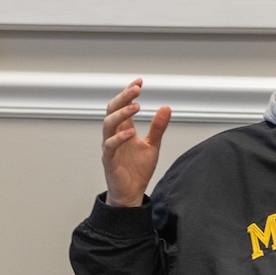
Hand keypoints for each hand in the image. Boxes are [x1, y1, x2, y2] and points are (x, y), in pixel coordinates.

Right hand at [102, 79, 170, 207]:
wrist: (131, 193)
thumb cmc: (138, 170)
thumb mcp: (153, 145)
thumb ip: (158, 127)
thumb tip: (166, 107)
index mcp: (124, 129)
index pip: (123, 106)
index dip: (129, 93)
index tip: (139, 81)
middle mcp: (115, 135)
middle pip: (112, 110)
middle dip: (123, 98)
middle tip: (136, 89)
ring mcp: (110, 146)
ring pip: (108, 124)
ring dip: (122, 113)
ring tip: (136, 106)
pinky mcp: (109, 160)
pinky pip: (110, 146)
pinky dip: (120, 138)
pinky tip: (131, 132)